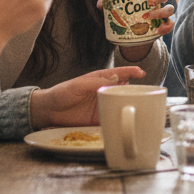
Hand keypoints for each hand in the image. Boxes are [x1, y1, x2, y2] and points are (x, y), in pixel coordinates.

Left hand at [30, 65, 146, 128]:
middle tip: (144, 93)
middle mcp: (103, 91)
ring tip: (140, 107)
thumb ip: (97, 81)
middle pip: (123, 89)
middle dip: (134, 90)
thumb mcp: (79, 85)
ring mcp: (102, 105)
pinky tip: (127, 121)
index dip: (130, 72)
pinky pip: (112, 118)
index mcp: (99, 79)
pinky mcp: (98, 119)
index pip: (118, 73)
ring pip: (120, 104)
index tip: (141, 72)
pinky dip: (120, 119)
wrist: (49, 111)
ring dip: (129, 105)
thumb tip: (117, 78)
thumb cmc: (62, 93)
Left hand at [109, 0, 175, 61]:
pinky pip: (170, 24)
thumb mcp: (116, 7)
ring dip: (162, 11)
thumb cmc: (124, 14)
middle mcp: (158, 0)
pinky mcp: (163, 25)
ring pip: (170, 8)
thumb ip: (109, 2)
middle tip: (148, 0)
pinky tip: (158, 30)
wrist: (131, 36)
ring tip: (150, 16)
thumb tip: (100, 1)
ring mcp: (162, 12)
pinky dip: (166, 27)